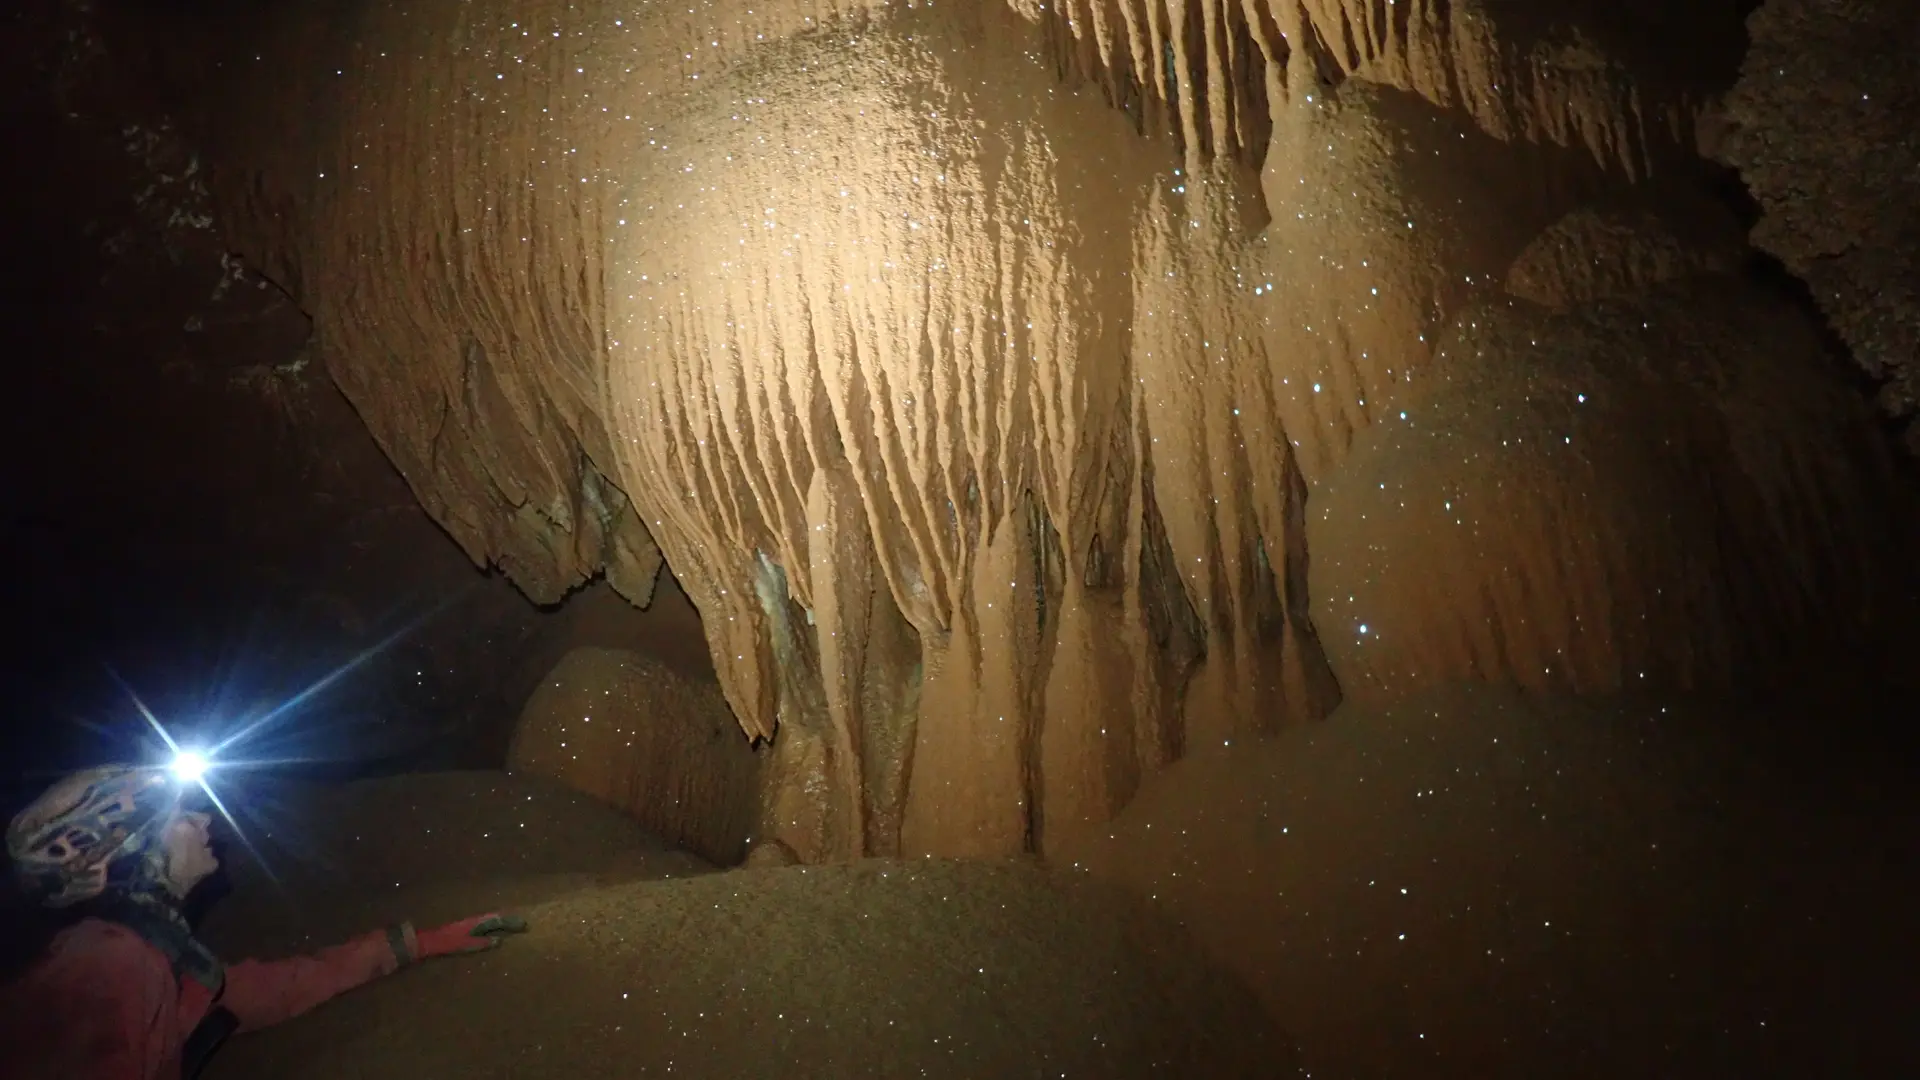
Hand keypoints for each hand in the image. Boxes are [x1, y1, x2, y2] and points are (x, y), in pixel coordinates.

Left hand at [413, 913, 528, 959]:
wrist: (430, 940)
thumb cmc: (447, 943)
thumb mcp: (466, 945)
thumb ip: (482, 943)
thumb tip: (499, 941)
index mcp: (477, 922)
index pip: (497, 920)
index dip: (511, 922)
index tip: (523, 924)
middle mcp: (475, 920)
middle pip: (496, 918)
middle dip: (509, 921)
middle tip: (523, 924)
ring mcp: (471, 923)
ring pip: (491, 920)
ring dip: (503, 921)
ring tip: (514, 924)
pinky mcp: (467, 927)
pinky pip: (485, 924)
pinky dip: (495, 925)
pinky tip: (496, 929)